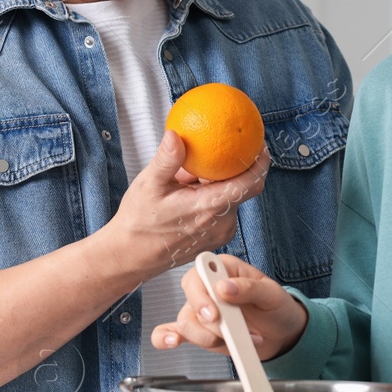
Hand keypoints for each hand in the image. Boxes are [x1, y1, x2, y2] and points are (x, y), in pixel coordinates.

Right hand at [105, 129, 270, 276]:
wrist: (131, 257)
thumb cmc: (138, 222)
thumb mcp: (148, 185)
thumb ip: (167, 160)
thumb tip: (176, 134)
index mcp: (209, 207)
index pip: (249, 183)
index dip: (260, 163)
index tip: (260, 145)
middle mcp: (221, 223)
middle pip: (243, 189)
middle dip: (237, 169)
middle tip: (228, 148)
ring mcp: (220, 233)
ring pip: (231, 199)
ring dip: (220, 184)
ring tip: (193, 175)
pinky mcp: (215, 238)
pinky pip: (223, 211)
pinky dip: (214, 197)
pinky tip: (192, 190)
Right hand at [151, 253, 309, 361]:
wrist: (281, 333)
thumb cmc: (276, 306)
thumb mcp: (272, 293)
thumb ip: (250, 288)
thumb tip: (225, 286)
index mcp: (223, 269)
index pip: (198, 275)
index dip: (201, 295)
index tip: (214, 313)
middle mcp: (207, 289)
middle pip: (190, 302)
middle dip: (207, 323)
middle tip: (227, 332)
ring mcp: (200, 312)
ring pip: (186, 324)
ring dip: (209, 338)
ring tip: (235, 342)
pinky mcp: (199, 332)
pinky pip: (171, 332)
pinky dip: (165, 338)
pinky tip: (171, 343)